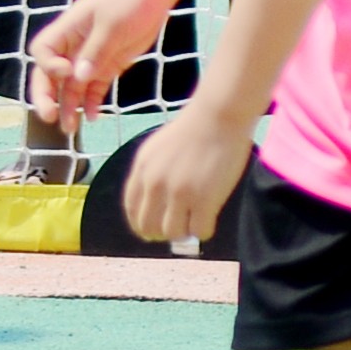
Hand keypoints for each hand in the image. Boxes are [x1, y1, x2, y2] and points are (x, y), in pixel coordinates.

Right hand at [25, 0, 170, 130]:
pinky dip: (91, 101)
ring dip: (69, 106)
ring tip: (70, 129)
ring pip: (72, 85)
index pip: (43, 52)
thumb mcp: (112, 24)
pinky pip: (94, 87)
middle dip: (47, 96)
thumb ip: (95, 52)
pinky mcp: (110, 63)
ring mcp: (92, 55)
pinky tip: (93, 116)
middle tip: (49, 117)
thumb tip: (76, 78)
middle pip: (51, 74)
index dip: (48, 67)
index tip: (65, 73)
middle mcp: (75, 44)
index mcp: (68, 29)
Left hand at [123, 93, 255, 248]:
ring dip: (184, 232)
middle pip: (148, 227)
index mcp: (142, 170)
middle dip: (161, 234)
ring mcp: (179, 193)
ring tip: (195, 222)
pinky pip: (199, 230)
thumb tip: (152, 203)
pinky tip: (210, 219)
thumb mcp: (156, 149)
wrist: (218, 116)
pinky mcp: (204, 199)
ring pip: (173, 233)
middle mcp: (155, 184)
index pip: (132, 210)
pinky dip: (204, 230)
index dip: (141, 225)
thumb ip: (150, 173)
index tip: (152, 231)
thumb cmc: (193, 130)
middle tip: (177, 228)